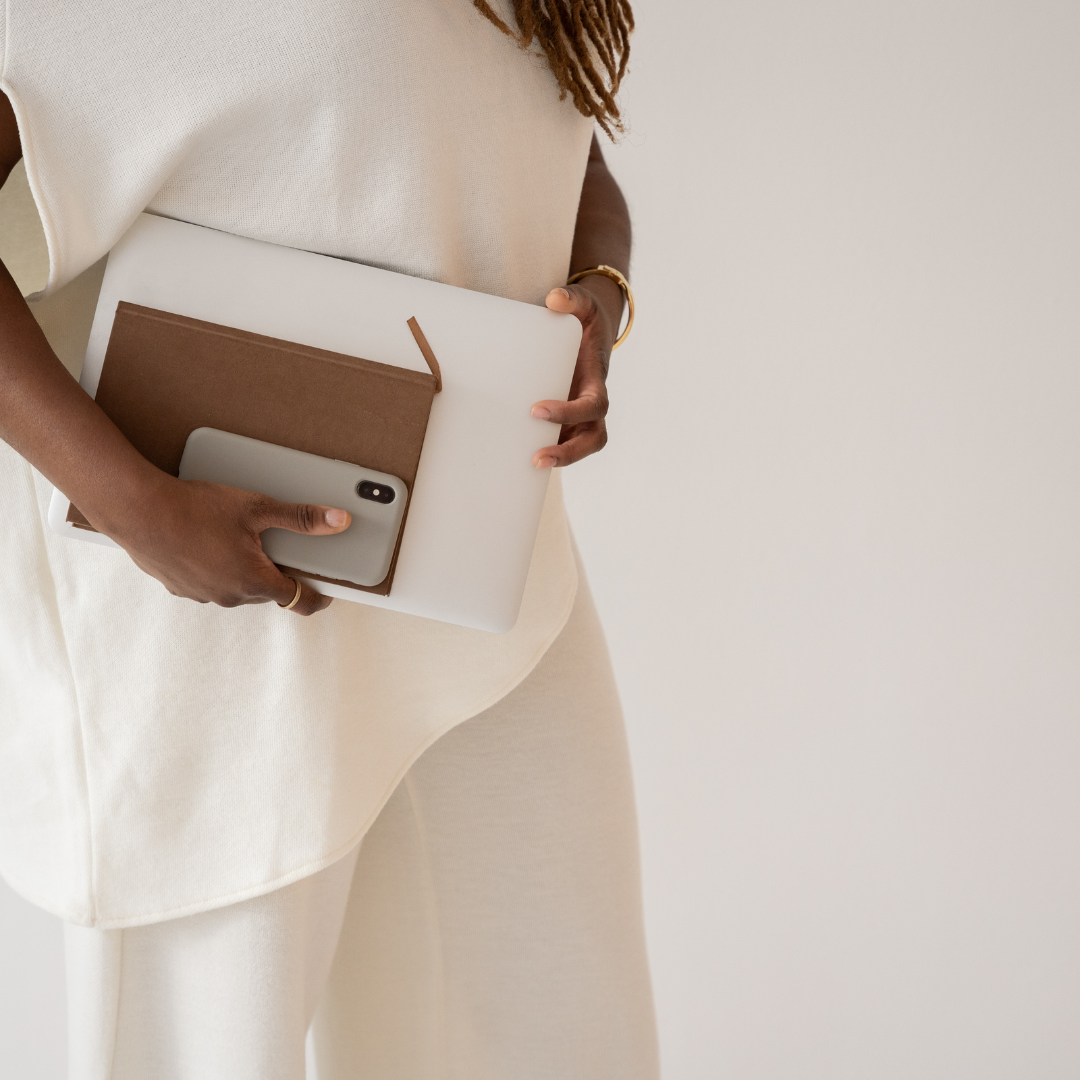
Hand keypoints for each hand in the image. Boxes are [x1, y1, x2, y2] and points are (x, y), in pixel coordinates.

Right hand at [96, 473, 350, 615]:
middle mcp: (229, 596)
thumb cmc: (196, 508)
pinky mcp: (180, 588)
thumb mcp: (257, 508)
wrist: (138, 510)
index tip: (326, 594)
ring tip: (237, 540)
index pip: (297, 600)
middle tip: (277, 548)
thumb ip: (301, 518)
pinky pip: (210, 584)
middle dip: (276, 573)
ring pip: (237, 589)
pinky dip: (217, 569)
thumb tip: (339, 521)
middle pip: (267, 591)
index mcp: (254, 581)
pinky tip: (209, 544)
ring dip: (244, 571)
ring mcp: (202, 595)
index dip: (316, 597)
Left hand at [531, 276, 622, 467]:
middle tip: (536, 457)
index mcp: (597, 383)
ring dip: (557, 459)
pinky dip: (544, 451)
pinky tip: (515, 458)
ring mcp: (578, 418)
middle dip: (568, 453)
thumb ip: (572, 298)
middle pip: (592, 439)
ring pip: (578, 448)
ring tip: (527, 465)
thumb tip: (553, 299)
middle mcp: (591, 406)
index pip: (593, 406)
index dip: (570, 412)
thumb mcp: (584, 305)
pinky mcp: (564, 422)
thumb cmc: (585, 324)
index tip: (537, 409)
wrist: (589, 336)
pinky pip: (559, 444)